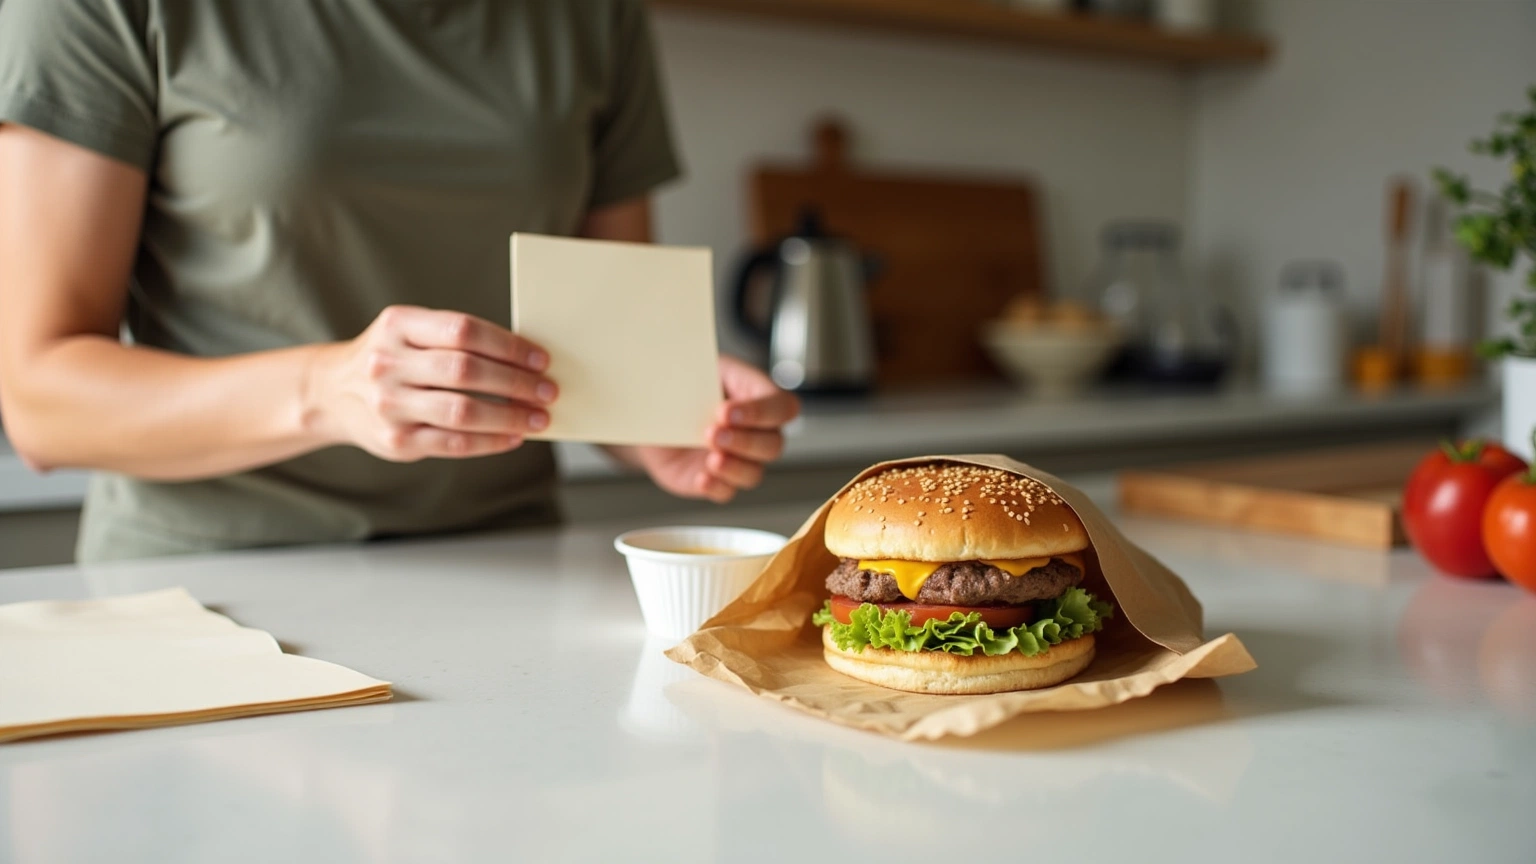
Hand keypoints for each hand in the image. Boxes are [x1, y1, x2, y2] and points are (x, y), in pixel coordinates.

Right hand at [305, 305, 557, 461]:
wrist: (331, 393)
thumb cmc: (391, 359)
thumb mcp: (409, 332)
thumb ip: (455, 339)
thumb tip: (526, 358)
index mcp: (398, 325)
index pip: (463, 330)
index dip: (507, 345)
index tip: (540, 359)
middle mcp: (389, 363)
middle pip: (465, 371)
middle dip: (515, 381)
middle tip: (547, 390)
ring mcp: (389, 405)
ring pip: (462, 411)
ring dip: (509, 415)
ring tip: (538, 417)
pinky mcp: (395, 441)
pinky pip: (453, 443)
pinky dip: (490, 441)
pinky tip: (512, 437)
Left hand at [631, 355, 799, 502]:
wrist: (652, 413)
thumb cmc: (680, 386)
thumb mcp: (692, 370)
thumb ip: (702, 374)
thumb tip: (694, 380)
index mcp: (756, 396)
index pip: (782, 407)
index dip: (761, 412)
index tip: (725, 411)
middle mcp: (755, 431)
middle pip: (773, 445)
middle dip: (745, 441)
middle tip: (712, 432)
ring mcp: (738, 460)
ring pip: (754, 473)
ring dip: (734, 467)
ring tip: (710, 458)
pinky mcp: (717, 481)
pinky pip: (726, 492)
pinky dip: (716, 486)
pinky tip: (701, 477)